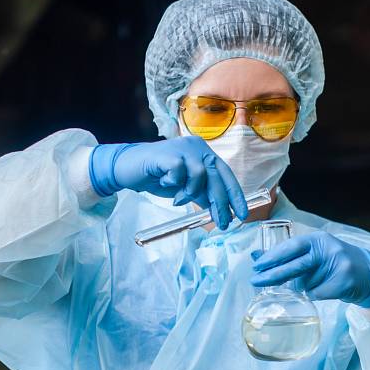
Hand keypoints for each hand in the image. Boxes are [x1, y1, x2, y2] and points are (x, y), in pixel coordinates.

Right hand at [89, 137, 249, 228]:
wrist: (128, 168)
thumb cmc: (158, 176)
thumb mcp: (184, 188)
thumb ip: (202, 194)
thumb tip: (221, 210)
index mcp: (204, 153)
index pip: (226, 174)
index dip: (235, 195)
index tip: (241, 214)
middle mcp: (197, 147)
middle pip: (216, 177)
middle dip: (220, 203)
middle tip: (221, 222)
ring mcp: (183, 148)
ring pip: (200, 175)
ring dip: (190, 192)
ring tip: (178, 198)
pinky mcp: (168, 153)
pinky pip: (180, 172)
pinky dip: (174, 183)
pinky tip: (164, 182)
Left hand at [250, 232, 369, 305]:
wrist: (368, 274)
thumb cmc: (333, 262)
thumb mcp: (312, 253)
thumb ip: (287, 255)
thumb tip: (256, 256)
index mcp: (318, 239)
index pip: (291, 246)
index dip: (273, 256)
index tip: (257, 265)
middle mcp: (328, 249)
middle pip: (296, 265)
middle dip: (273, 275)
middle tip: (255, 280)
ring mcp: (338, 266)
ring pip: (305, 283)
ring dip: (301, 286)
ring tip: (313, 281)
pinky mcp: (343, 283)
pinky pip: (316, 294)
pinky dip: (314, 294)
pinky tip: (325, 288)